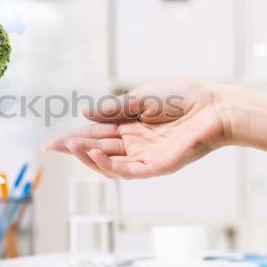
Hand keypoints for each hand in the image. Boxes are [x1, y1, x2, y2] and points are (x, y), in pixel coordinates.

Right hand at [43, 78, 266, 178]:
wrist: (214, 105)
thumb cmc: (184, 96)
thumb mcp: (141, 97)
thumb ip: (114, 108)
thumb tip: (85, 112)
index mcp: (130, 124)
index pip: (95, 133)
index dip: (73, 137)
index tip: (51, 142)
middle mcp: (134, 142)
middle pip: (98, 148)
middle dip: (74, 148)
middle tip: (53, 147)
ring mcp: (145, 156)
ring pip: (109, 163)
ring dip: (88, 156)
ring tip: (71, 147)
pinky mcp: (157, 166)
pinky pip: (128, 171)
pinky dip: (109, 166)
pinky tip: (94, 156)